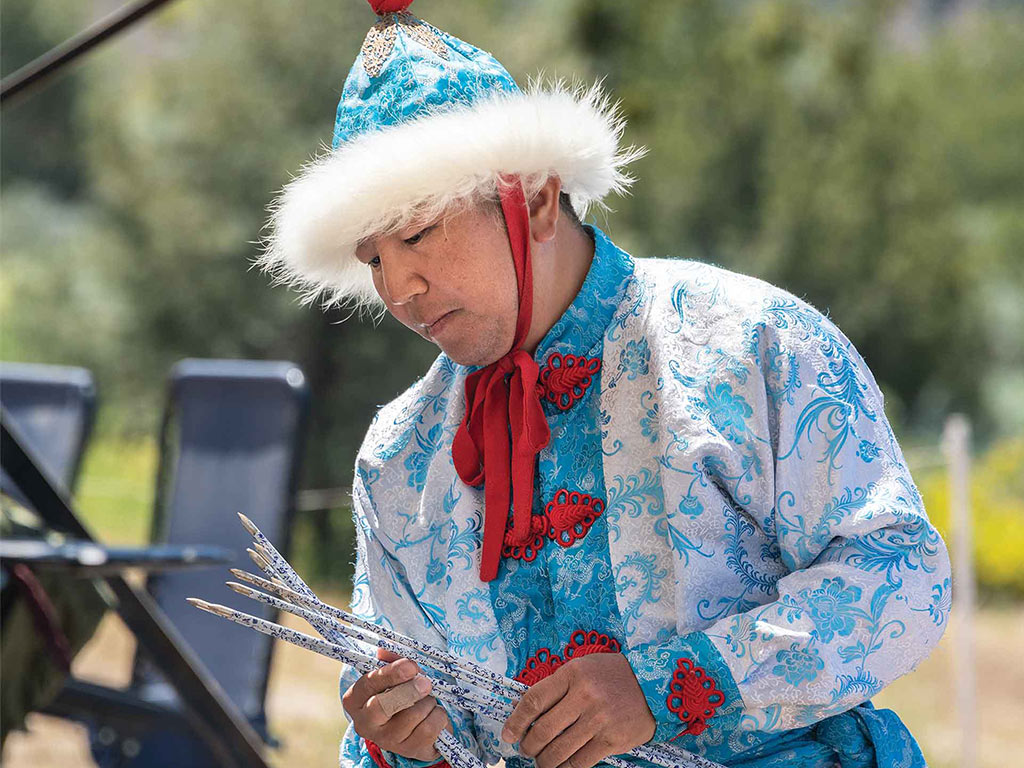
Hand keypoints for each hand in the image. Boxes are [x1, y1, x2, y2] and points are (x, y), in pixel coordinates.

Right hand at [342, 647, 452, 761]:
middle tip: (426, 682)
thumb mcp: (394, 676)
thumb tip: (383, 650)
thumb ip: (391, 661)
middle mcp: (366, 723)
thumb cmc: (401, 693)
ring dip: (427, 702)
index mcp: (356, 700)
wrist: (416, 727)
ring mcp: (387, 740)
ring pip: (413, 714)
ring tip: (426, 700)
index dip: (390, 674)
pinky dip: (438, 715)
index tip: (411, 666)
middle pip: (384, 706)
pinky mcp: (409, 750)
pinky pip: (430, 728)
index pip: (367, 685)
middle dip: (409, 691)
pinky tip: (433, 714)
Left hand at [500, 653, 655, 767]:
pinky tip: (561, 767)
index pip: (534, 700)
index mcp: (572, 674)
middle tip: (526, 750)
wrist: (652, 685)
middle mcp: (585, 696)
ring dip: (545, 761)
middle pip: (543, 730)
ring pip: (559, 751)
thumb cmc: (610, 675)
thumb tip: (528, 714)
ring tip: (542, 762)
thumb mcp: (582, 668)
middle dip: (529, 746)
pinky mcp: (612, 740)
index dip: (516, 721)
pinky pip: (580, 762)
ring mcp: (599, 720)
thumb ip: (558, 687)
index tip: (507, 735)